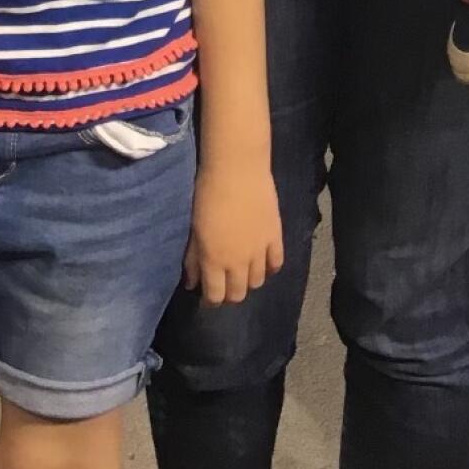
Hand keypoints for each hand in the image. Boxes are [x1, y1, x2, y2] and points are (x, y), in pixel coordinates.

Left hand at [183, 164, 284, 306]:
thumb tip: (192, 284)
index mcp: (214, 260)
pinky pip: (276, 264)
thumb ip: (193, 258)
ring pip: (257, 282)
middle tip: (224, 283)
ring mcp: (260, 252)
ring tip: (242, 272)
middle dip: (229, 294)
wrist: (236, 168)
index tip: (207, 296)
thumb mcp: (194, 228)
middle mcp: (238, 263)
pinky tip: (263, 263)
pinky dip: (269, 268)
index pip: (215, 296)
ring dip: (248, 281)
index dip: (211, 300)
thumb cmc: (206, 193)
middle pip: (238, 294)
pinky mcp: (276, 238)